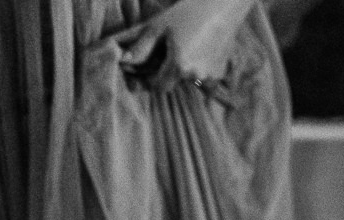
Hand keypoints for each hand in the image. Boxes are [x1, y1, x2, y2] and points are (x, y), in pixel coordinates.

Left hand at [117, 0, 254, 87]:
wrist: (221, 8)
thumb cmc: (187, 14)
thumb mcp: (158, 27)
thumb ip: (140, 47)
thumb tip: (123, 61)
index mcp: (179, 67)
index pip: (159, 87)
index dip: (150, 81)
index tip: (145, 73)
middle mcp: (197, 76)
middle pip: (174, 83)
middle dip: (167, 74)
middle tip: (165, 54)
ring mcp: (211, 76)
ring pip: (189, 81)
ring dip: (183, 72)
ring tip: (183, 51)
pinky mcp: (221, 72)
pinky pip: (204, 79)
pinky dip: (198, 70)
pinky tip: (197, 52)